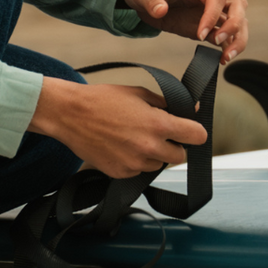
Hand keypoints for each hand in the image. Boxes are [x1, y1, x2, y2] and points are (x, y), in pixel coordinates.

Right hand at [32, 78, 208, 179]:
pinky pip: (138, 171)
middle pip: (180, 157)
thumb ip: (167, 104)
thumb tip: (191, 109)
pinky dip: (135, 161)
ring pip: (158, 165)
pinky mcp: (120, 173)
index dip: (196, 132)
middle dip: (174, 146)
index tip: (191, 131)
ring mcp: (134, 163)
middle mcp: (149, 147)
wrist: (70, 114)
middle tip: (160, 134)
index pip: (197, 136)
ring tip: (134, 138)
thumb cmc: (102, 100)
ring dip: (154, 155)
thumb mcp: (138, 93)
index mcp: (158, 124)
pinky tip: (121, 146)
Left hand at [119, 0, 248, 62]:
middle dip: (234, 25)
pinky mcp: (207, 25)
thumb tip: (161, 10)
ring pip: (238, 20)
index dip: (212, 15)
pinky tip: (222, 60)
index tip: (199, 35)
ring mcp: (209, 11)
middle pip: (237, 5)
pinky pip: (226, 35)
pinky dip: (228, 47)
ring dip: (237, 39)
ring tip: (226, 58)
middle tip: (218, 42)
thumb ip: (151, 1)